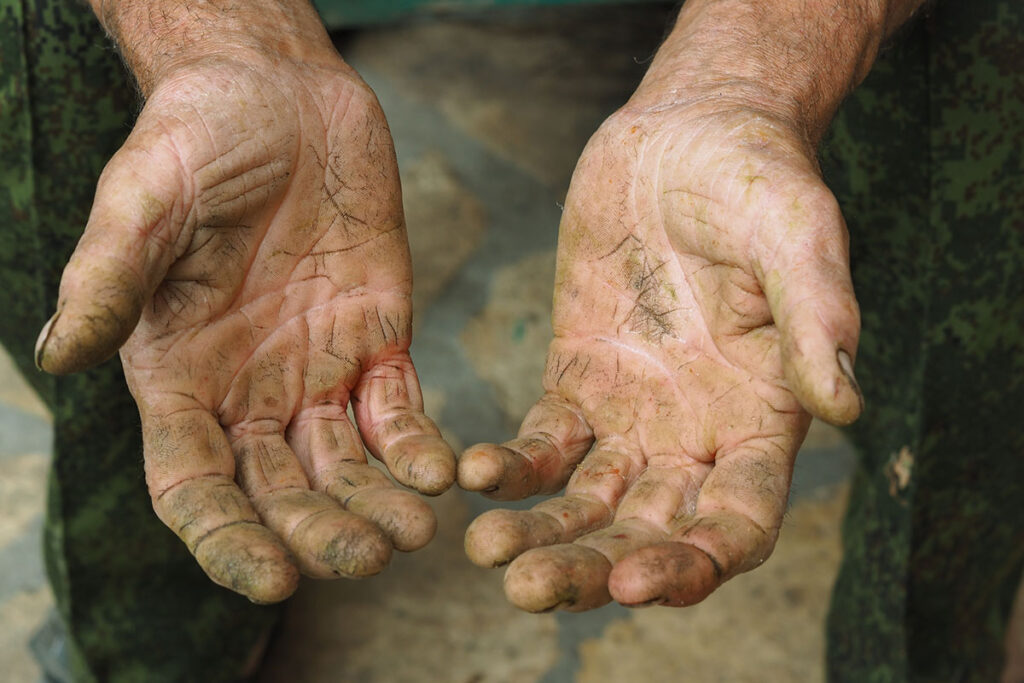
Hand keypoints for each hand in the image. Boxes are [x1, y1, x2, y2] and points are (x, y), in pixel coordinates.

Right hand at [35, 52, 454, 602]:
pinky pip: (401, 409)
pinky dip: (420, 446)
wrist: (278, 93)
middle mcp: (248, 390)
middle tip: (367, 560)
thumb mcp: (143, 197)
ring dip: (379, 506)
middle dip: (320, 533)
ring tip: (416, 532)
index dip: (228, 539)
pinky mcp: (379, 339)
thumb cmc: (196, 137)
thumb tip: (62, 354)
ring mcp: (317, 370)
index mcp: (180, 376)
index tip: (272, 579)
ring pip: (347, 465)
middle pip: (280, 490)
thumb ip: (109, 275)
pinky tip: (443, 471)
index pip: (195, 485)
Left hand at [458, 96, 860, 610]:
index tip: (634, 579)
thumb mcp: (798, 235)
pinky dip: (511, 465)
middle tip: (529, 588)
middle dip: (593, 568)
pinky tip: (474, 473)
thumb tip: (846, 407)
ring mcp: (632, 413)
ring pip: (588, 500)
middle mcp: (697, 434)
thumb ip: (818, 318)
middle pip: (648, 530)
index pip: (738, 523)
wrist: (687, 134)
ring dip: (541, 533)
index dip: (692, 563)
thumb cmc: (758, 179)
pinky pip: (542, 441)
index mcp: (763, 419)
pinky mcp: (577, 378)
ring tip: (488, 551)